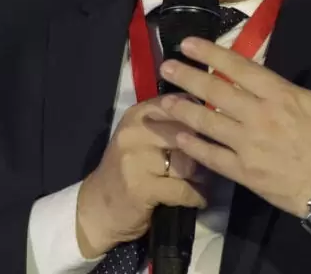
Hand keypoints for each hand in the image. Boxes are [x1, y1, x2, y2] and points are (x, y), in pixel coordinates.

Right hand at [75, 97, 208, 257]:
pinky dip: (196, 196)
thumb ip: (170, 123)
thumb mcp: (144, 137)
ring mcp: (135, 159)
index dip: (201, 118)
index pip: (179, 104)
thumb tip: (211, 115)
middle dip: (203, 150)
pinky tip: (198, 199)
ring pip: (187, 162)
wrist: (99, 206)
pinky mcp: (140, 187)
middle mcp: (134, 131)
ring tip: (202, 181)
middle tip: (208, 162)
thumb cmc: (129, 169)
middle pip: (187, 134)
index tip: (210, 130)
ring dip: (201, 175)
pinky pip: (183, 189)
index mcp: (137, 114)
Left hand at [158, 22, 310, 223]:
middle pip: (215, 92)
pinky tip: (178, 137)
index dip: (211, 53)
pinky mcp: (245, 174)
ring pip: (208, 123)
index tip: (188, 43)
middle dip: (187, 77)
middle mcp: (259, 116)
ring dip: (183, 110)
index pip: (239, 67)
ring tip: (163, 101)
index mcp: (281, 95)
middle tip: (165, 65)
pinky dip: (194, 146)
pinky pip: (213, 157)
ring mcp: (249, 146)